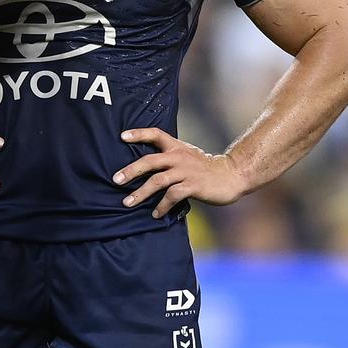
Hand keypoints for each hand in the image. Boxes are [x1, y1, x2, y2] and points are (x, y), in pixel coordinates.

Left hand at [112, 127, 246, 217]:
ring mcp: (186, 171)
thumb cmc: (205, 168)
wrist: (231, 176)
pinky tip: (155, 214)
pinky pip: (172, 196)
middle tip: (115, 180)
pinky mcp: (193, 186)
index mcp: (177, 147)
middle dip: (131, 171)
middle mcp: (179, 157)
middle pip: (150, 161)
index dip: (139, 133)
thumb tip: (144, 166)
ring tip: (127, 203)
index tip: (122, 136)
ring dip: (140, 193)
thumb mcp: (187, 155)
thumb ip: (169, 158)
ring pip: (157, 181)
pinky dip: (161, 206)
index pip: (156, 134)